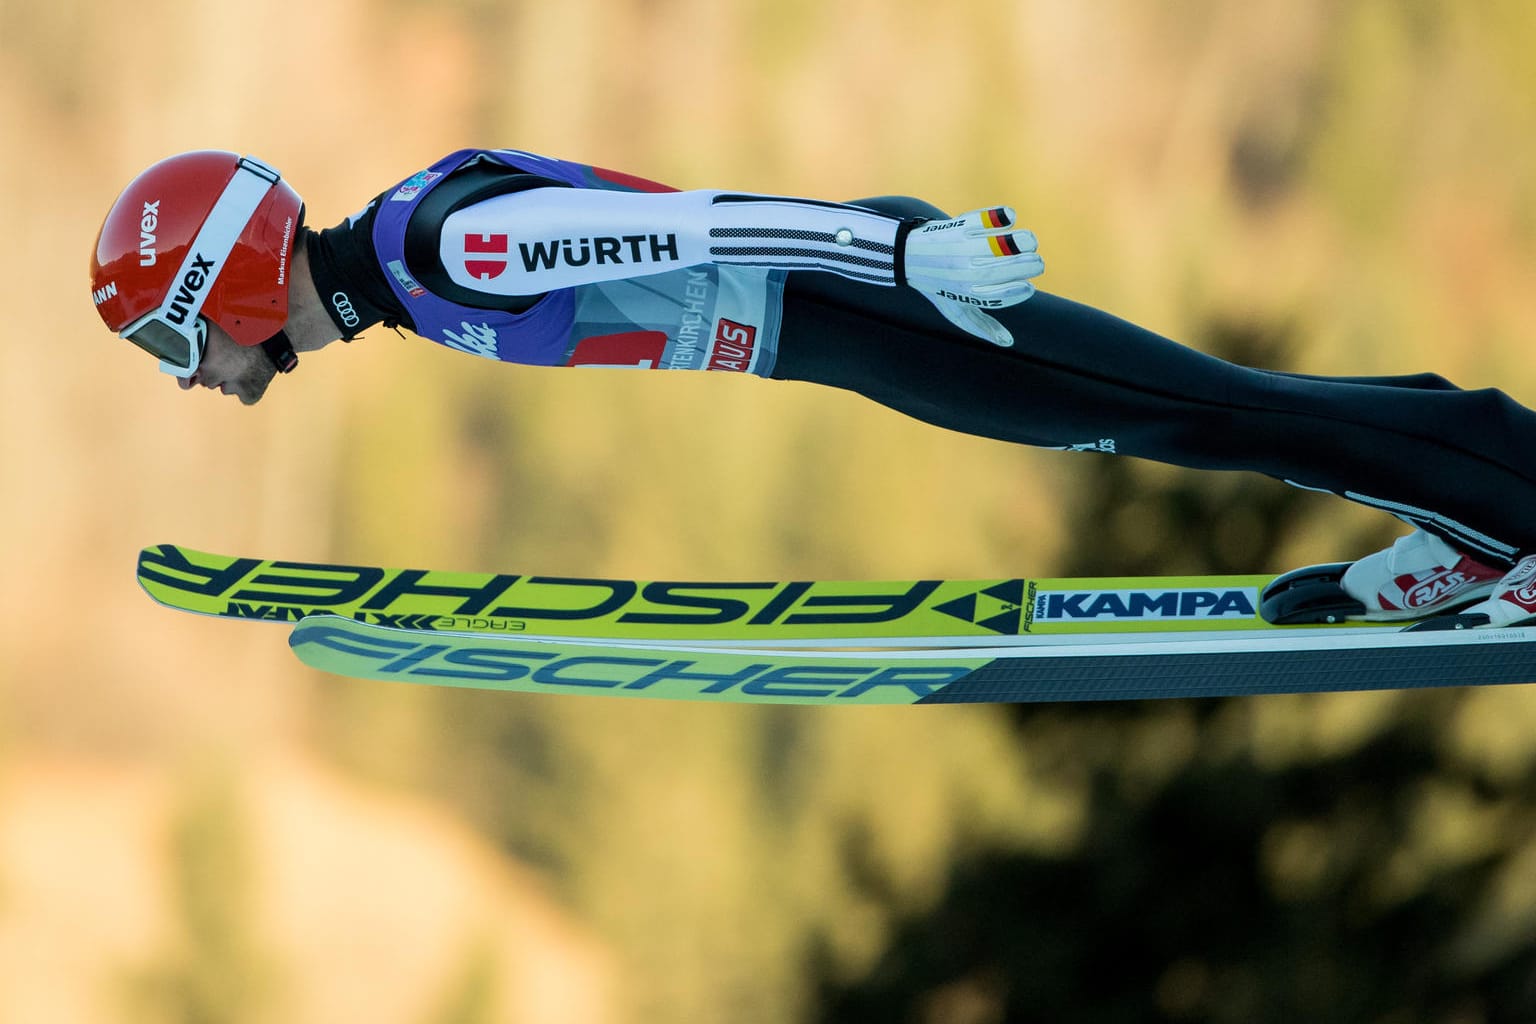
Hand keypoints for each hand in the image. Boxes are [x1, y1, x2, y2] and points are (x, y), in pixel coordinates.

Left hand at [902, 207, 1042, 346]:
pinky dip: (1000, 216)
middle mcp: (963, 272)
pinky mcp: (959, 227)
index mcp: (965, 294)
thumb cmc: (939, 286)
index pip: (999, 296)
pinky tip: (1010, 218)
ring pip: (998, 245)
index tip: (1028, 287)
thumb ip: (982, 326)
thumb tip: (1008, 342)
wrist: (907, 256)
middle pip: (1002, 271)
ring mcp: (961, 248)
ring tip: (1030, 243)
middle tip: (1037, 263)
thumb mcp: (956, 310)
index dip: (1019, 291)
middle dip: (1029, 265)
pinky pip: (983, 220)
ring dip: (1022, 241)